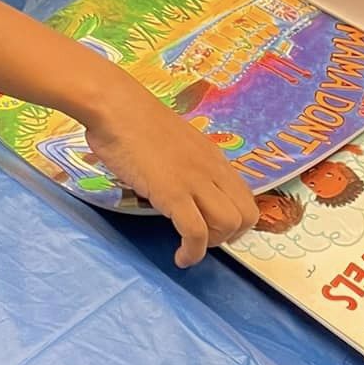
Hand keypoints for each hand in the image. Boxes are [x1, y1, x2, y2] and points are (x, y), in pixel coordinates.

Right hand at [85, 90, 258, 267]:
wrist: (116, 106)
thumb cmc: (133, 120)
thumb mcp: (174, 142)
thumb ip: (185, 163)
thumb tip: (178, 180)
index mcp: (213, 157)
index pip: (246, 197)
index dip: (235, 221)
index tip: (213, 229)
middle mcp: (212, 169)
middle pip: (247, 215)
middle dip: (230, 236)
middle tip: (203, 239)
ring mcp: (194, 181)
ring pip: (229, 224)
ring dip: (212, 245)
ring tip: (190, 246)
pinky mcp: (173, 193)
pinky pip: (196, 232)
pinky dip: (192, 253)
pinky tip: (180, 258)